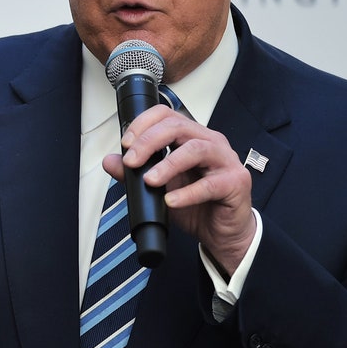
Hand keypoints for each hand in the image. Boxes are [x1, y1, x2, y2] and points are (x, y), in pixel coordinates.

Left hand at [102, 104, 255, 275]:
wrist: (222, 232)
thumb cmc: (197, 204)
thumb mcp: (159, 187)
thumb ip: (134, 173)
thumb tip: (110, 161)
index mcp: (192, 137)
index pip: (167, 115)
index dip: (143, 124)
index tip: (126, 143)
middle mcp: (210, 142)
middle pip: (178, 128)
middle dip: (149, 141)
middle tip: (132, 161)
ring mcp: (226, 160)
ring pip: (195, 150)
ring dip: (168, 164)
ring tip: (149, 180)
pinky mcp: (236, 182)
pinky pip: (210, 185)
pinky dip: (188, 193)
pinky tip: (171, 200)